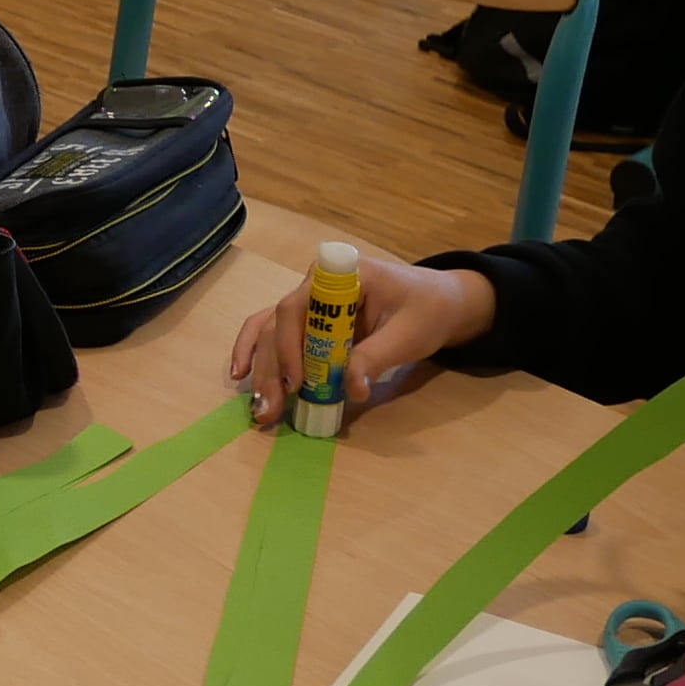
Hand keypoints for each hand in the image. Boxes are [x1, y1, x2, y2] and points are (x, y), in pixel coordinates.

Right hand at [227, 254, 497, 419]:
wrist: (441, 303)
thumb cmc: (427, 310)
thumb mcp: (408, 335)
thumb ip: (375, 358)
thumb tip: (350, 390)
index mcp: (339, 277)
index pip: (297, 307)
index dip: (288, 344)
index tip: (298, 382)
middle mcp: (315, 285)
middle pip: (277, 325)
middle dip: (271, 369)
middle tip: (270, 409)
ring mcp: (310, 304)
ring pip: (270, 333)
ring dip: (262, 370)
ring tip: (260, 408)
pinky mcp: (312, 323)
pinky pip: (275, 335)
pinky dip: (259, 356)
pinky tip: (243, 378)